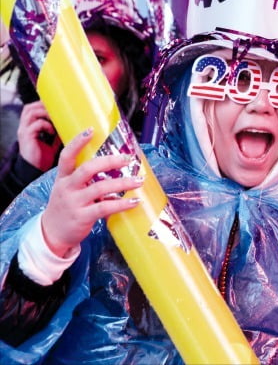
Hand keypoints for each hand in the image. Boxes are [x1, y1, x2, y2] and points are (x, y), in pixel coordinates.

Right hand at [17, 101, 59, 171]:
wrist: (35, 170)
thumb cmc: (44, 156)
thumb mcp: (53, 140)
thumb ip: (58, 130)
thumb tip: (73, 123)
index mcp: (30, 125)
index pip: (33, 107)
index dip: (43, 103)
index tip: (58, 103)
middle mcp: (25, 126)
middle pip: (30, 107)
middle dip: (44, 106)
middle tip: (58, 109)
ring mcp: (24, 131)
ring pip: (31, 112)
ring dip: (45, 113)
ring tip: (56, 119)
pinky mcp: (26, 138)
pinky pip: (35, 125)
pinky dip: (46, 125)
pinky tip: (53, 131)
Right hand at [41, 129, 142, 257]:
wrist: (51, 234)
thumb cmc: (66, 206)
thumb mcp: (68, 188)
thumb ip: (85, 177)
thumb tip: (114, 163)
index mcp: (63, 177)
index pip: (66, 156)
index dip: (77, 142)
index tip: (91, 130)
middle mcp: (67, 188)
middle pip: (87, 169)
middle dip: (110, 161)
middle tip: (128, 158)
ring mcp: (74, 203)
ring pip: (100, 188)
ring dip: (123, 182)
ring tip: (139, 180)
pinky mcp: (82, 217)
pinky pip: (105, 208)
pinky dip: (121, 204)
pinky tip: (134, 201)